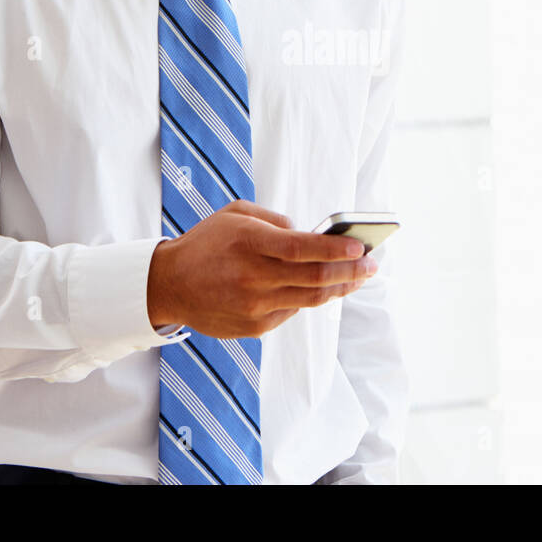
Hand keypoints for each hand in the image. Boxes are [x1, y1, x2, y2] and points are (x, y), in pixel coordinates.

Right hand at [147, 199, 377, 337]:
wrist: (168, 284)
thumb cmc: (207, 243)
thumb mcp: (235, 214)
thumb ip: (275, 221)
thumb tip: (311, 236)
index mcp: (248, 242)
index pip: (303, 247)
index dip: (337, 248)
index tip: (362, 245)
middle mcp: (252, 277)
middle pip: (315, 278)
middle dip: (351, 271)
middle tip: (372, 264)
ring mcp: (254, 306)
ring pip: (311, 299)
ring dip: (341, 288)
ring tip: (358, 277)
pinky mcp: (254, 327)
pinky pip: (293, 311)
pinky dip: (311, 299)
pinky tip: (324, 288)